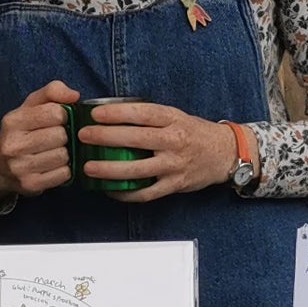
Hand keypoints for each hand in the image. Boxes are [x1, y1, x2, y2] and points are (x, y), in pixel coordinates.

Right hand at [0, 81, 79, 197]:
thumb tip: (75, 96)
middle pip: (61, 135)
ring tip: (55, 151)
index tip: (58, 119)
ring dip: (65, 153)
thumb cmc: (21, 131)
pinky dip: (65, 169)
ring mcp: (21, 167)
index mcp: (13, 121)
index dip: (64, 115)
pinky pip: (64, 174)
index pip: (55, 112)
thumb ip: (52, 92)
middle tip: (57, 137)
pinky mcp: (31, 184)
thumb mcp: (30, 106)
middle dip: (64, 135)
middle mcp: (13, 145)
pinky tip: (54, 165)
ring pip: (64, 155)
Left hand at [76, 99, 240, 201]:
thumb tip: (110, 114)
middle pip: (136, 139)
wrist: (224, 152)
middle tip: (84, 136)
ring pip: (138, 169)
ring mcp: (174, 165)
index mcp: (173, 119)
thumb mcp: (175, 115)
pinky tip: (109, 189)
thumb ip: (148, 116)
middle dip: (106, 138)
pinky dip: (126, 193)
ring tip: (89, 167)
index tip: (95, 114)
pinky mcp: (175, 185)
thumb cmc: (193, 132)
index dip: (117, 113)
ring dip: (110, 170)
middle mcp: (174, 141)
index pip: (142, 113)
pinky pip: (146, 193)